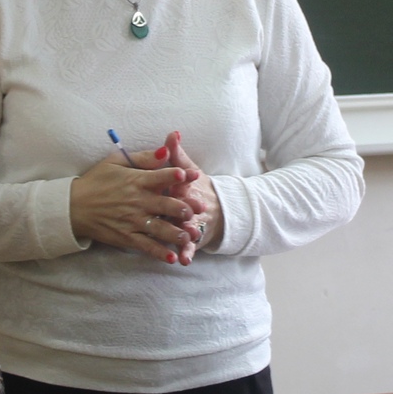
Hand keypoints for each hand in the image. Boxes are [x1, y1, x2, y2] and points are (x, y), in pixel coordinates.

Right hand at [69, 152, 201, 262]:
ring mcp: (132, 221)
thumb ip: (144, 157)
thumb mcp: (117, 161)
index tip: (191, 175)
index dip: (177, 175)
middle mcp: (136, 201)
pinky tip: (173, 257)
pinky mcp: (126, 237)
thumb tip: (166, 150)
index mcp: (136, 181)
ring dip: (178, 232)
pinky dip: (159, 252)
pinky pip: (146, 246)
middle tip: (200, 208)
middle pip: (166, 204)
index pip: (161, 176)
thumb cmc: (96, 181)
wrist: (73, 206)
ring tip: (192, 234)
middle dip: (185, 207)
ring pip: (160, 228)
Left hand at [159, 132, 222, 264]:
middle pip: (188, 208)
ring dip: (187, 234)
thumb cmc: (197, 187)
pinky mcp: (194, 239)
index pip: (184, 185)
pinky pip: (190, 247)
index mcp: (189, 188)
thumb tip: (172, 133)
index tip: (177, 187)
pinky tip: (182, 261)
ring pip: (190, 229)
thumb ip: (177, 153)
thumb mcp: (189, 169)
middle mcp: (193, 206)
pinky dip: (187, 253)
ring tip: (184, 239)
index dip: (182, 186)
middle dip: (186, 212)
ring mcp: (194, 224)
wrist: (220, 208)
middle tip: (183, 216)